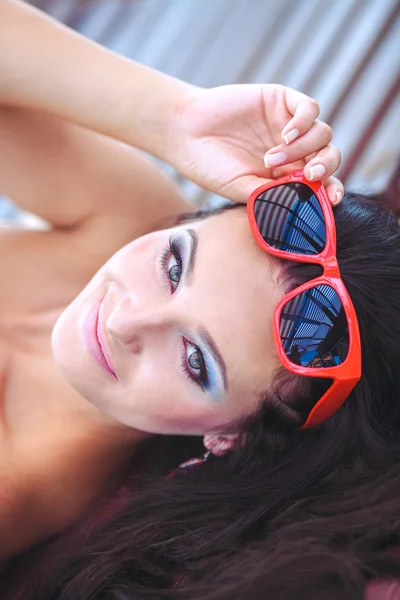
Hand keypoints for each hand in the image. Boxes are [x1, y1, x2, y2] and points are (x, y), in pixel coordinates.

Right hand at [169, 84, 342, 204]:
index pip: (322, 183)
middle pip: (329, 156)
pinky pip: (309, 107)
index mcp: (287, 175)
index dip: (331, 190)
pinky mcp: (280, 100)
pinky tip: (286, 134)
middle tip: (309, 175)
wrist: (185, 134)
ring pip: (322, 133)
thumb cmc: (209, 166)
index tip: (331, 200)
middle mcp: (293, 151)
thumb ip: (273, 196)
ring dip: (303, 148)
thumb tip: (304, 203)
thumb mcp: (242, 190)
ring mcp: (288, 124)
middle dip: (325, 167)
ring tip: (270, 158)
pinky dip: (304, 122)